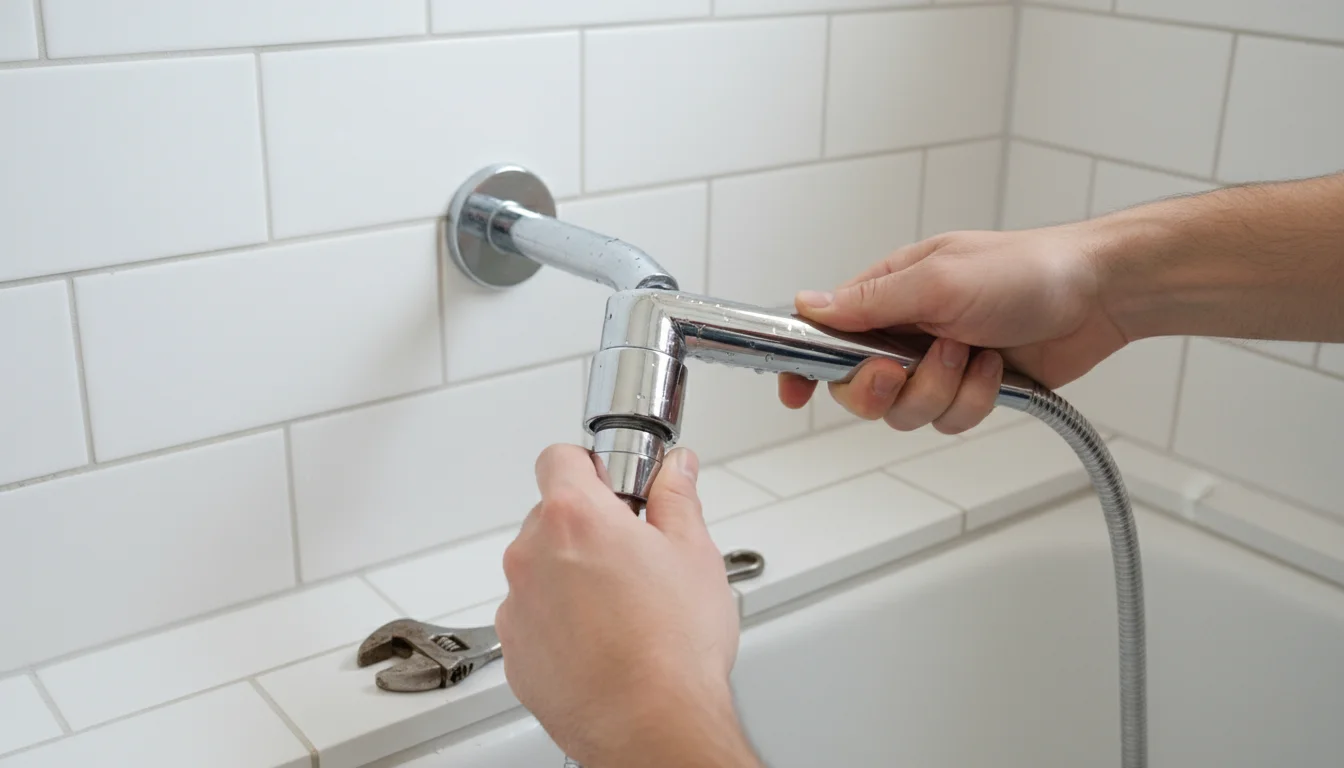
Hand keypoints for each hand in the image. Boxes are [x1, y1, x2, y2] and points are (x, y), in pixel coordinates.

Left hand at [496, 445, 759, 767]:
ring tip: (623, 608)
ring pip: (541, 569)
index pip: (560, 458)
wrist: (652, 727)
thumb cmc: (674, 649)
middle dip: (587, 526)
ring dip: (571, 576)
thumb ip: (677, 499)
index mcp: (575, 518)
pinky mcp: (516, 652)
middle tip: (633, 554)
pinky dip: (560, 622)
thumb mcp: (695, 554)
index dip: (591, 467)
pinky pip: (534, 618)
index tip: (615, 485)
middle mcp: (533, 556)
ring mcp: (518, 606)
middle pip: (551, 516)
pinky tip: (603, 641)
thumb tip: (675, 471)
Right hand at [779, 224, 1127, 432]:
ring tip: (972, 353)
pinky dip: (975, 400)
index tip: (794, 394)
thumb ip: (871, 302)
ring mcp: (937, 365)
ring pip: (905, 413)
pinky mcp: (970, 390)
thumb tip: (806, 304)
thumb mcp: (939, 280)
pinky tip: (996, 369)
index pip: (823, 335)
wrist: (1099, 295)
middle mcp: (905, 332)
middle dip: (881, 388)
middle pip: (858, 389)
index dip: (804, 366)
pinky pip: (950, 421)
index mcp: (886, 295)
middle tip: (900, 371)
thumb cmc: (1025, 270)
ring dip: (940, 390)